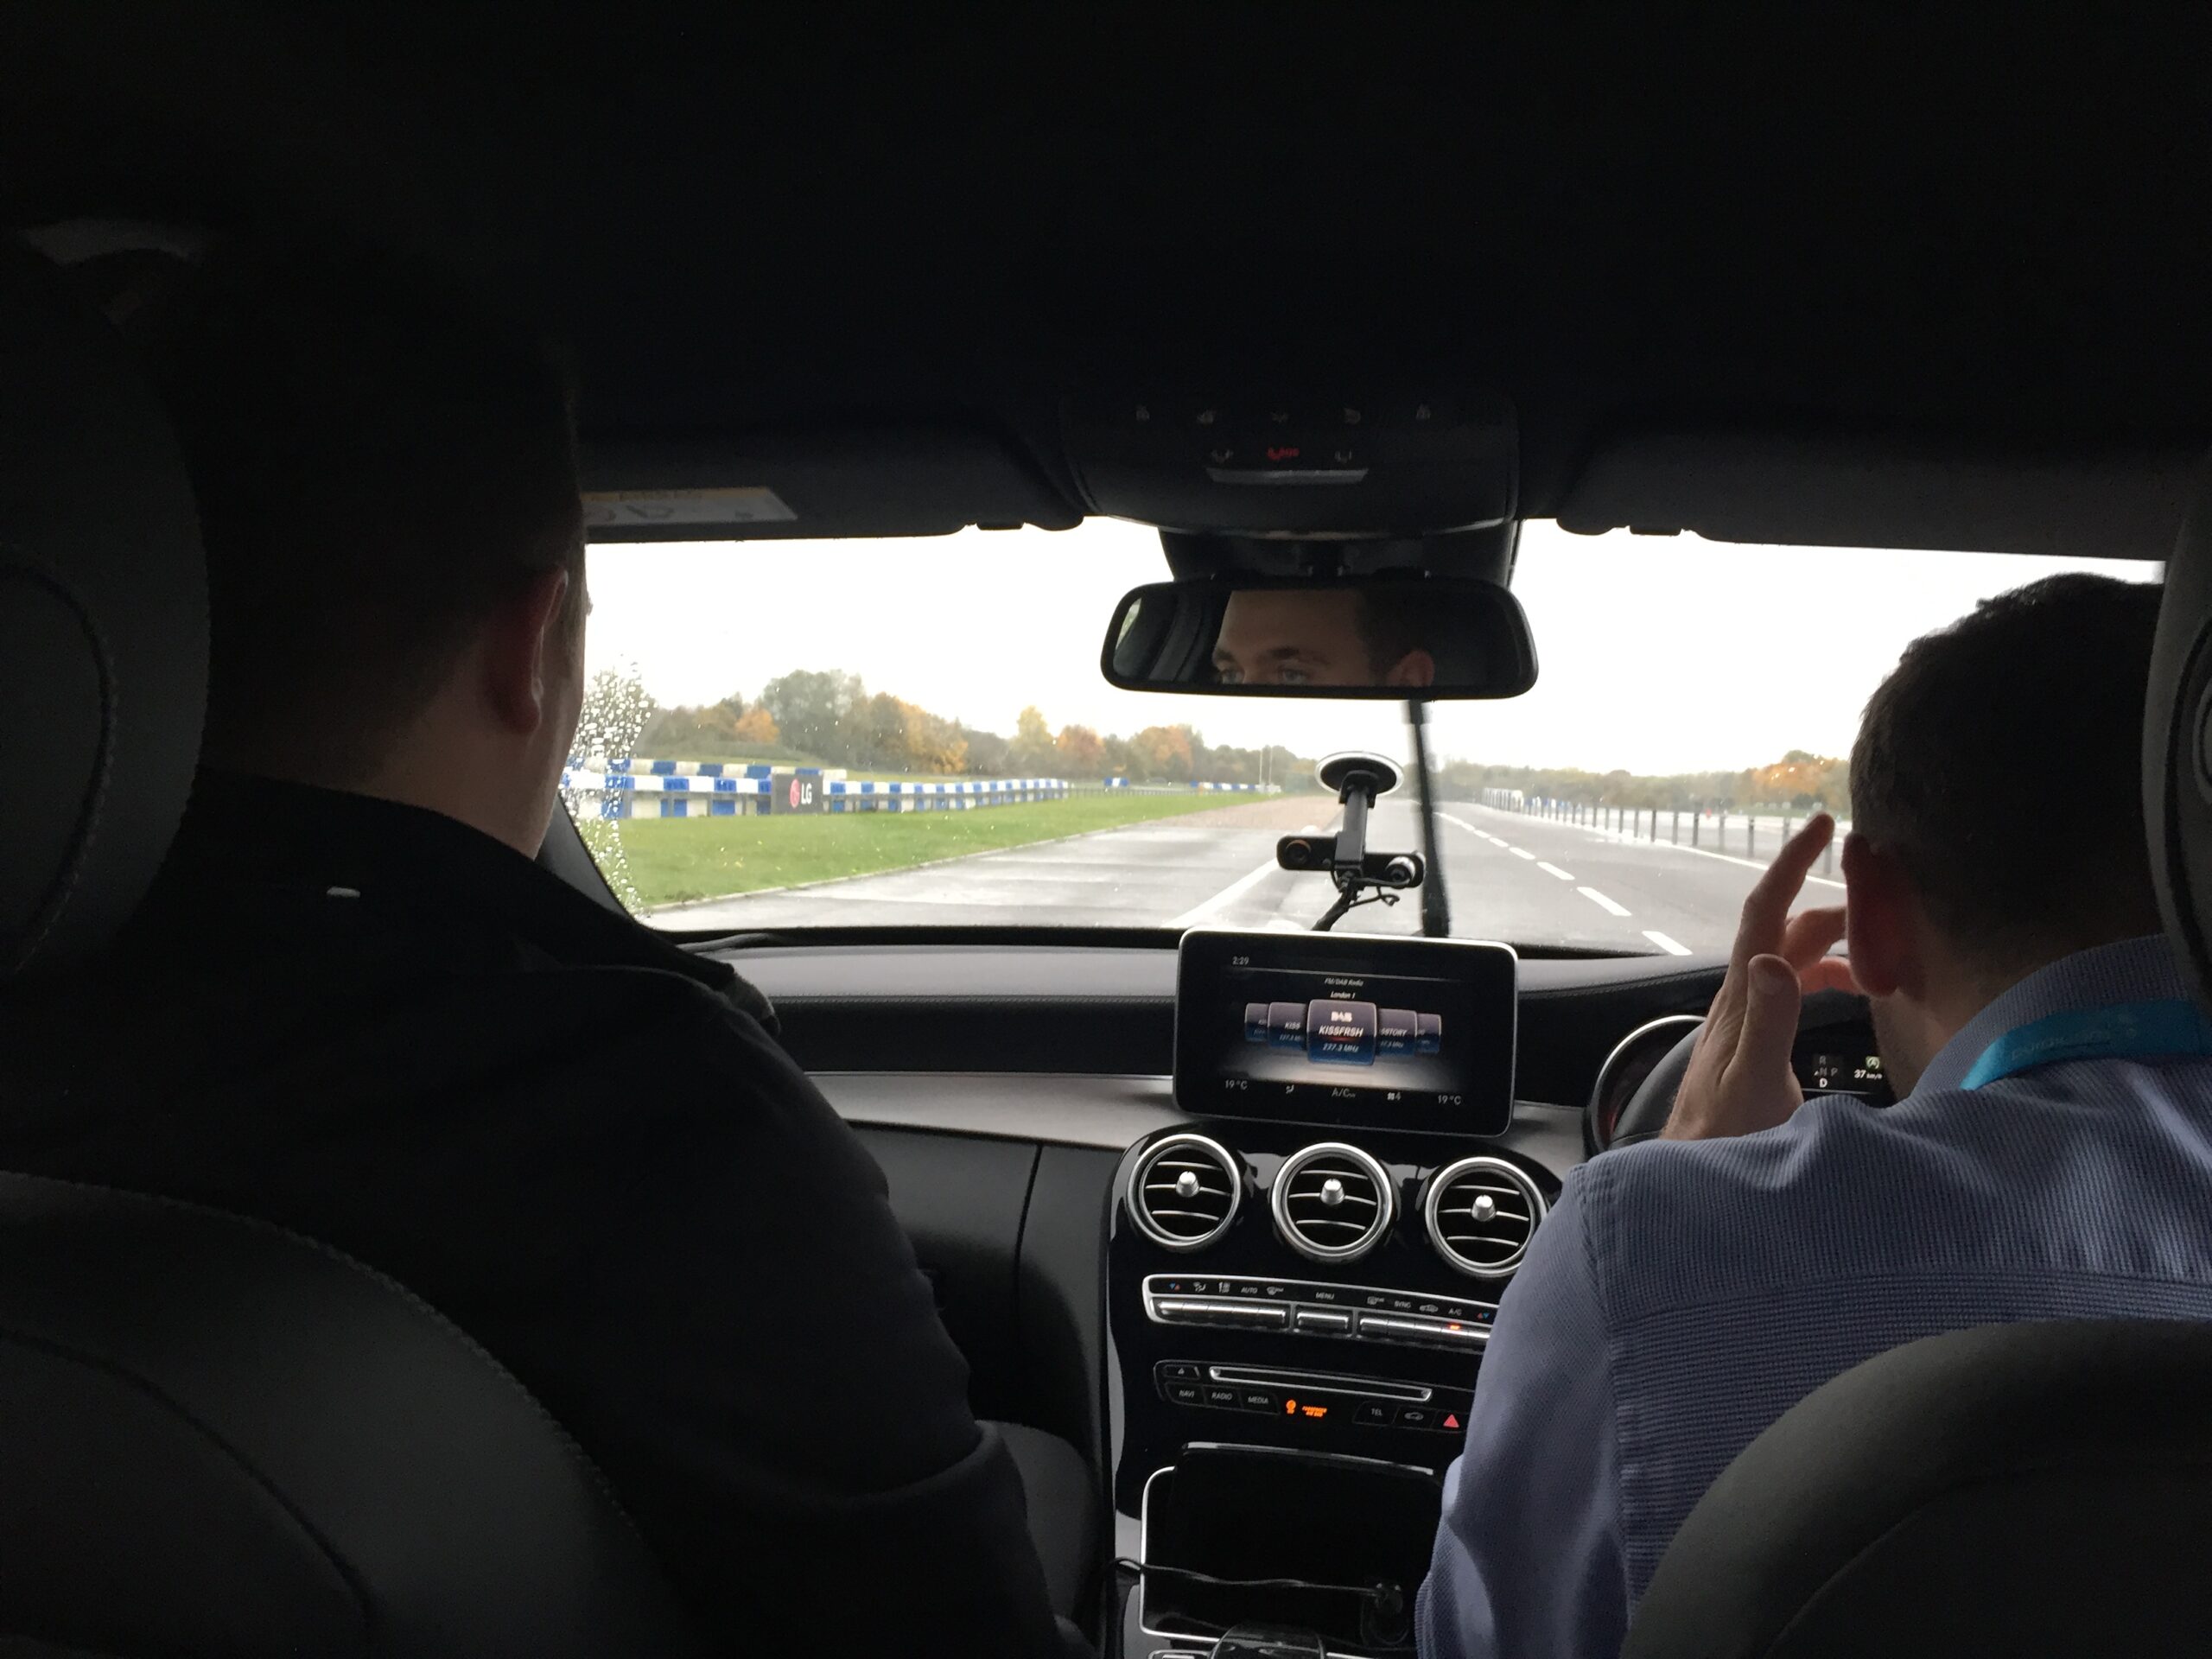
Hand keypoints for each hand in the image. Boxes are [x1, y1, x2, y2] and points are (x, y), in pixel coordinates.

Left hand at [1664, 813, 1856, 1140]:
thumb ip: (1768, 1023)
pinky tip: (1859, 988)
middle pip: (1787, 927)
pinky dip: (1831, 975)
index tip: (1822, 825)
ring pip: (1795, 956)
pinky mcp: (1759, 1035)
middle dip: (1833, 900)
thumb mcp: (1755, 1080)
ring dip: (1837, 940)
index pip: (1765, 912)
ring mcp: (1750, 1013)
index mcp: (1743, 996)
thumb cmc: (1727, 1135)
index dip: (1791, 864)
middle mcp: (1743, 995)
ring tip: (1887, 941)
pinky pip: (1798, 987)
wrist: (1698, 1169)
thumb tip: (1771, 958)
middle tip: (1886, 890)